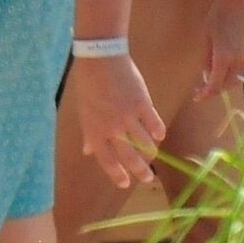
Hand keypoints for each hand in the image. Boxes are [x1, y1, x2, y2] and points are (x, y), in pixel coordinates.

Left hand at [75, 55, 166, 190]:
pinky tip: (159, 135)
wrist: (101, 59)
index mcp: (95, 131)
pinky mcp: (143, 104)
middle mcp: (112, 129)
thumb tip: (87, 151)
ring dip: (151, 151)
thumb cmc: (89, 85)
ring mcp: (129, 117)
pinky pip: (154, 124)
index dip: (117, 174)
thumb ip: (89, 133)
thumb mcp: (84, 111)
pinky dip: (158, 131)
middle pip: (130, 157)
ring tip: (153, 154)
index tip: (126, 184)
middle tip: (148, 178)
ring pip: (145, 143)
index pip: (107, 160)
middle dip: (141, 171)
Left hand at [193, 0, 243, 101]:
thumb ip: (206, 59)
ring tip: (213, 72)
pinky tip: (225, 63)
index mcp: (223, 58)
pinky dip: (233, 70)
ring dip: (225, 79)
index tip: (197, 97)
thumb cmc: (218, 14)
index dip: (205, 94)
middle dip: (215, 87)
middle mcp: (238, 60)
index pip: (215, 85)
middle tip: (203, 85)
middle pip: (227, 84)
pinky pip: (243, 68)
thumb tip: (207, 75)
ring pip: (237, 78)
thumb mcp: (205, 37)